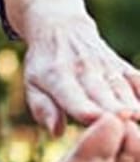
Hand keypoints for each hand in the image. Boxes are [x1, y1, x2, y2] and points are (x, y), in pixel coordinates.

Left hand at [23, 17, 139, 136]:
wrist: (59, 29)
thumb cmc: (44, 67)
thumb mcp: (32, 84)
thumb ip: (42, 108)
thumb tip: (55, 132)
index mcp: (57, 76)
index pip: (72, 95)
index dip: (84, 108)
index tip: (95, 120)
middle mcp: (82, 69)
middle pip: (101, 93)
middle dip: (114, 108)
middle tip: (125, 122)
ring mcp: (104, 65)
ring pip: (121, 87)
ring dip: (132, 103)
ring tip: (137, 117)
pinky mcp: (121, 65)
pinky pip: (136, 78)